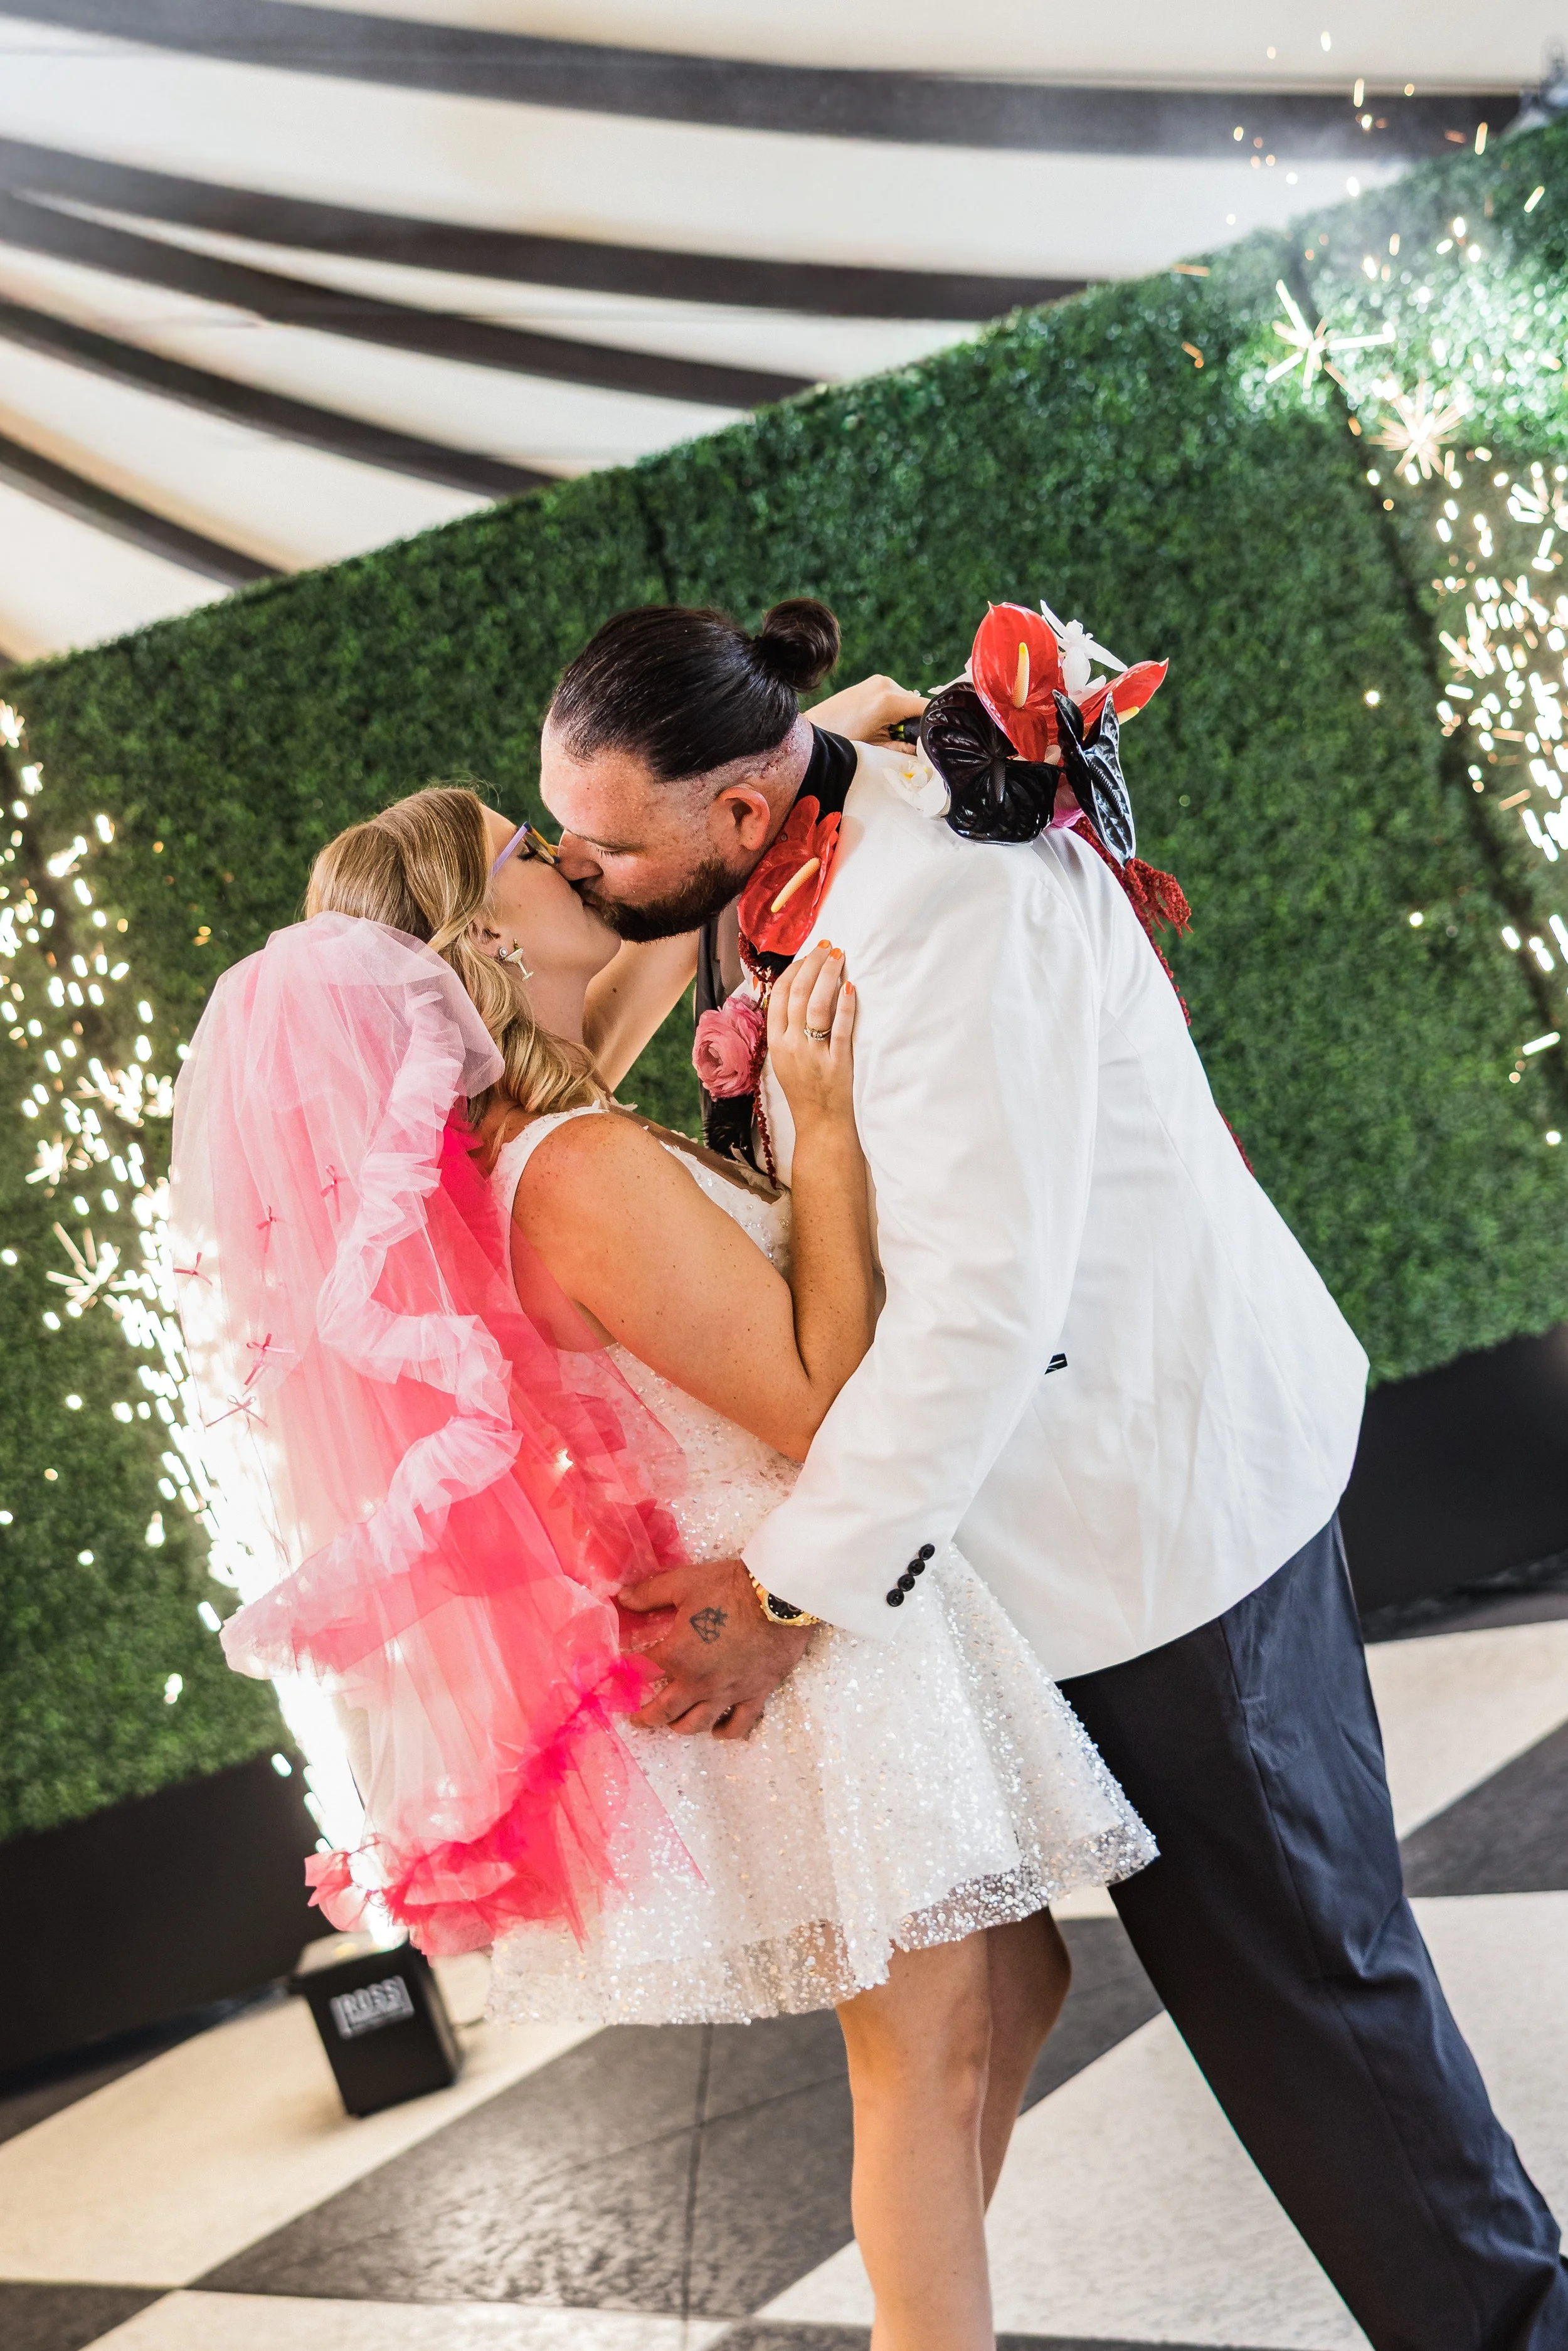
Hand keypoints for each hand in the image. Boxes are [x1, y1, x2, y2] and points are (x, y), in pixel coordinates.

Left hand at [619, 1557, 811, 1738]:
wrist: (780, 1595)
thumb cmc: (728, 1587)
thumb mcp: (683, 1583)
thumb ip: (649, 1594)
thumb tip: (620, 1599)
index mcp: (676, 1656)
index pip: (643, 1670)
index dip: (629, 1672)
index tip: (622, 1675)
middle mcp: (698, 1682)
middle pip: (664, 1710)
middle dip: (645, 1716)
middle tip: (636, 1718)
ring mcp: (727, 1692)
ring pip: (696, 1724)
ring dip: (678, 1727)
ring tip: (672, 1724)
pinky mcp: (755, 1694)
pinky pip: (738, 1725)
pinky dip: (724, 1732)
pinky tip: (716, 1730)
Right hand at [768, 943, 855, 1134]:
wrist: (819, 1124)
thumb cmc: (804, 1089)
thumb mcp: (784, 1058)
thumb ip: (786, 1029)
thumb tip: (794, 993)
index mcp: (776, 1042)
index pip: (780, 996)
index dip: (794, 970)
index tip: (808, 955)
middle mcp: (791, 1045)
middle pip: (798, 995)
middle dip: (812, 965)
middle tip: (827, 947)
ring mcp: (813, 1054)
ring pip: (817, 1006)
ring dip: (828, 977)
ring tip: (838, 956)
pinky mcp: (836, 1063)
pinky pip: (839, 1028)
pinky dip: (844, 1005)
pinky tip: (850, 987)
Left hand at [810, 673, 927, 744]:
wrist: (815, 727)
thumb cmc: (843, 740)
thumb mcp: (877, 749)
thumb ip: (904, 748)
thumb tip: (924, 751)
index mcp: (889, 700)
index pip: (926, 707)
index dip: (934, 722)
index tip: (935, 738)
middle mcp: (887, 685)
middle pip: (918, 704)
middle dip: (917, 722)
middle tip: (907, 742)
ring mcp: (879, 681)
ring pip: (907, 700)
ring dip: (905, 716)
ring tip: (888, 732)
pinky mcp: (873, 682)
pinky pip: (895, 696)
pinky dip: (895, 709)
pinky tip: (881, 722)